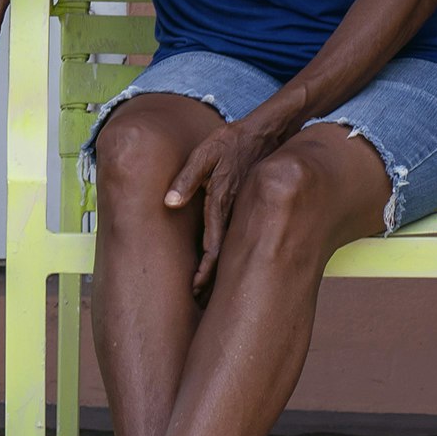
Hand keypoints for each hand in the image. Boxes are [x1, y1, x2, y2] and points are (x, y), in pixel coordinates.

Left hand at [167, 113, 289, 298]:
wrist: (267, 133)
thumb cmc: (231, 142)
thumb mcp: (206, 153)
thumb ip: (188, 177)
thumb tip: (169, 202)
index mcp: (220, 204)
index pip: (211, 248)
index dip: (204, 272)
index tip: (196, 291)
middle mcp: (233, 214)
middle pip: (222, 256)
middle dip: (211, 281)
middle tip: (201, 302)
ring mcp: (241, 212)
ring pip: (230, 249)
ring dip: (221, 271)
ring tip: (209, 294)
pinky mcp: (245, 207)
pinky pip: (236, 235)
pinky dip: (228, 253)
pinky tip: (224, 265)